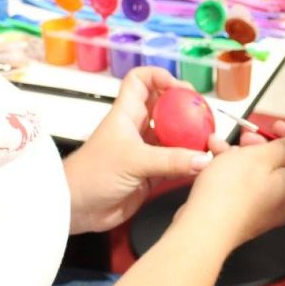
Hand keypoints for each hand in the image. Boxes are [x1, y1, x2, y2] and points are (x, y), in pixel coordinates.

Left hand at [63, 67, 220, 233]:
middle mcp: (137, 128)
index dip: (160, 77)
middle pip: (164, 106)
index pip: (140, 81)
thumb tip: (202, 158)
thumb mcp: (133, 161)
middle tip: (203, 115)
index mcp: (126, 113)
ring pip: (172, 136)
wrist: (76, 208)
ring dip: (189, 137)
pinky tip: (201, 165)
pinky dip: (188, 163)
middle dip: (184, 108)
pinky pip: (175, 163)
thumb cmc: (92, 174)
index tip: (180, 88)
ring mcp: (144, 151)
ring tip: (208, 141)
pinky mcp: (150, 174)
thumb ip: (170, 160)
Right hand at [177, 133, 284, 250]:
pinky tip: (213, 159)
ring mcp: (266, 210)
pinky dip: (233, 171)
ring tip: (218, 144)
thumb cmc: (233, 188)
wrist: (204, 228)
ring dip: (242, 155)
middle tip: (244, 137)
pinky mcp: (246, 215)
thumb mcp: (260, 157)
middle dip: (262, 146)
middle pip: (282, 165)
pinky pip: (246, 187)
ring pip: (259, 174)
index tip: (274, 128)